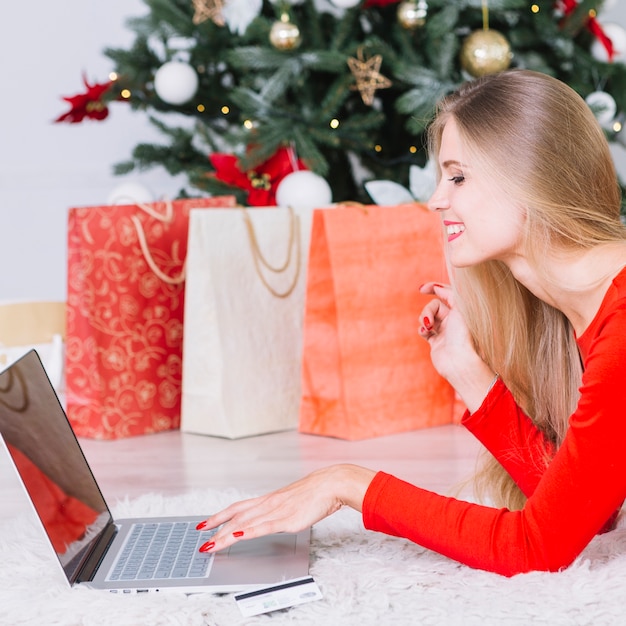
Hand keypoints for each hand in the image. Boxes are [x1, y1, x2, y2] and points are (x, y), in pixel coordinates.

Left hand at [195, 464, 375, 552]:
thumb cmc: (315, 493)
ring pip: (244, 523)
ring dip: (225, 535)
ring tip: (211, 545)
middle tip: (201, 540)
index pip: (238, 507)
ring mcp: (275, 511)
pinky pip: (261, 527)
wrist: (330, 484)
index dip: (219, 516)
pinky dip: (246, 532)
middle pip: (236, 517)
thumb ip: (281, 511)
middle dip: (216, 529)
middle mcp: (268, 504)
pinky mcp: (286, 519)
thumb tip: (273, 518)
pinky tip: (234, 537)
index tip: (205, 524)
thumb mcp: (293, 502)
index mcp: (269, 499)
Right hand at [418, 282, 495, 411]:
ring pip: (427, 317)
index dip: (434, 288)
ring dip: (424, 320)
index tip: (422, 289)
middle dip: (428, 311)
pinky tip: (425, 334)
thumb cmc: (463, 336)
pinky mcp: (436, 342)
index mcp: (461, 311)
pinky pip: (423, 330)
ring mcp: (444, 331)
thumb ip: (449, 294)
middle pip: (433, 306)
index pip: (446, 293)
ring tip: (428, 329)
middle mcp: (453, 320)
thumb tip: (437, 286)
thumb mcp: (460, 309)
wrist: (459, 362)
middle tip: (429, 321)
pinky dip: (422, 330)